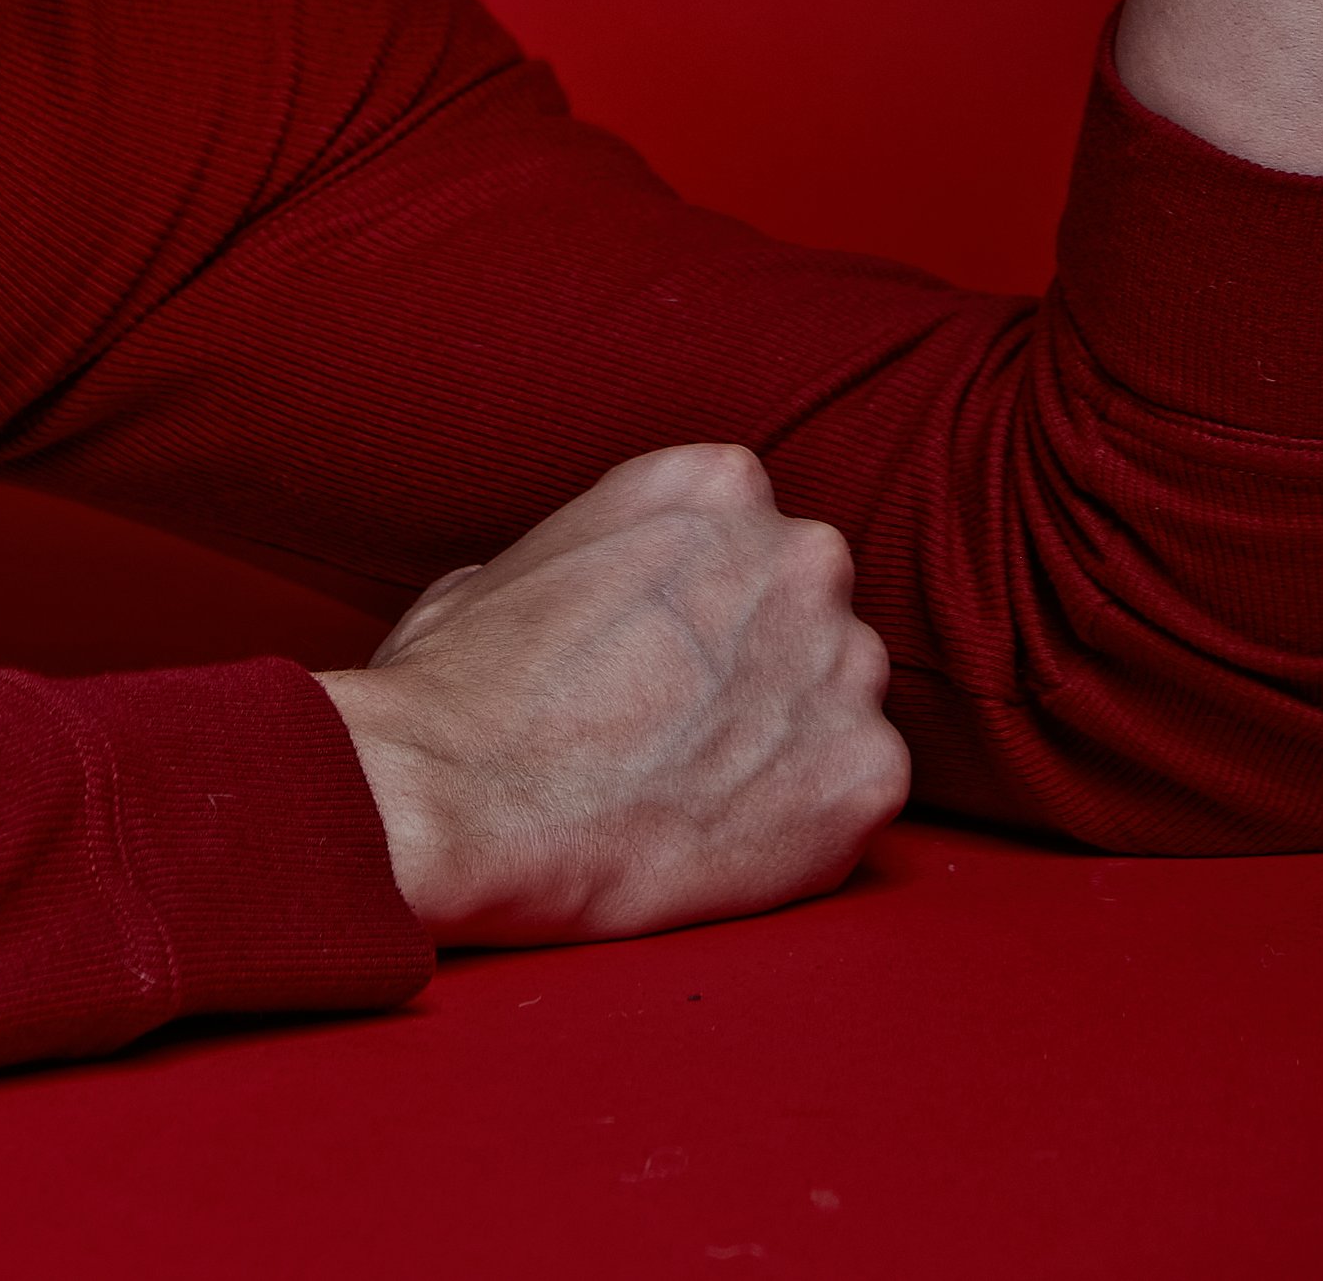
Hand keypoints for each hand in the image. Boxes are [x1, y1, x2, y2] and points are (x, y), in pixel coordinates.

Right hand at [316, 444, 908, 944]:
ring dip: (790, 738)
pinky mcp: (866, 773)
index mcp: (715, 484)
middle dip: (762, 660)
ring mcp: (844, 662)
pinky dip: (808, 821)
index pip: (749, 535)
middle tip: (684, 727)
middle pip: (809, 606)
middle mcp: (799, 553)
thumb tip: (584, 599)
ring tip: (696, 791)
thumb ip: (590, 562)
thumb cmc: (456, 689)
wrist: (457, 802)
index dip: (708, 603)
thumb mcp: (511, 565)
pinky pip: (861, 791)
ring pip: (842, 697)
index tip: (666, 654)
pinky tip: (724, 839)